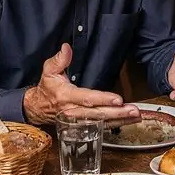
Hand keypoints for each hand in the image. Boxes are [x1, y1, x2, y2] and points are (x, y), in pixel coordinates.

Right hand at [23, 44, 140, 123]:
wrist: (38, 108)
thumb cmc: (47, 89)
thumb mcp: (48, 71)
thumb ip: (59, 60)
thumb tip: (67, 48)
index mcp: (66, 96)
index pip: (87, 98)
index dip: (103, 99)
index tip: (118, 99)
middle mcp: (73, 111)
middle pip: (98, 114)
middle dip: (118, 113)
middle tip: (134, 110)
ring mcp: (79, 121)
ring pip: (102, 122)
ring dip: (121, 119)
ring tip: (136, 115)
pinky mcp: (84, 126)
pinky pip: (102, 126)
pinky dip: (117, 124)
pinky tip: (130, 120)